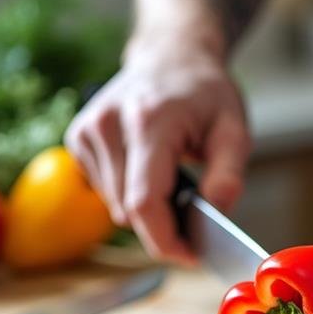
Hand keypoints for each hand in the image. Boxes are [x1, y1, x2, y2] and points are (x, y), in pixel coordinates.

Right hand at [65, 35, 249, 263]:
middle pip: (129, 210)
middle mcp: (108, 125)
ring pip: (115, 207)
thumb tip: (216, 212)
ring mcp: (87, 131)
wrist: (170, 56)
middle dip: (164, 229)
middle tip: (196, 225)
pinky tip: (149, 170)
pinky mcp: (77, 139)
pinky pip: (104, 192)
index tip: (191, 257)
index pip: (144, 201)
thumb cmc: (205, 93)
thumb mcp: (234, 128)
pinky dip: (130, 194)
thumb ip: (229, 173)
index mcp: (148, 122)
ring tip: (175, 183)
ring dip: (148, 211)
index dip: (166, 240)